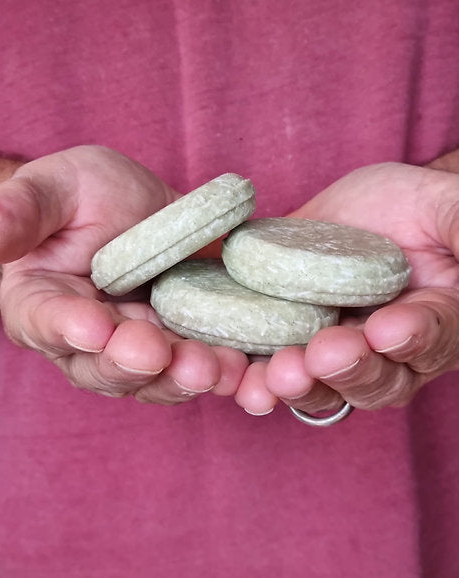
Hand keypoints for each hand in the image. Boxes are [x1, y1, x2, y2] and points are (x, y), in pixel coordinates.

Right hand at [0, 145, 248, 403]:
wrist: (127, 213)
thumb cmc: (79, 197)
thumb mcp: (51, 187)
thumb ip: (15, 211)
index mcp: (41, 304)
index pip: (44, 321)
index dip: (67, 327)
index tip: (92, 324)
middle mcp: (84, 342)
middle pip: (101, 367)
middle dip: (131, 364)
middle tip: (158, 353)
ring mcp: (135, 351)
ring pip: (152, 379)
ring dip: (181, 378)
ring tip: (213, 368)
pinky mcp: (180, 347)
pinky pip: (196, 369)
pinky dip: (221, 374)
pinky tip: (244, 371)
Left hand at [248, 161, 458, 415]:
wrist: (366, 212)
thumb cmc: (419, 208)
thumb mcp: (450, 207)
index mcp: (436, 323)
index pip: (433, 340)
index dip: (414, 339)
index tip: (387, 329)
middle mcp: (383, 351)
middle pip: (373, 380)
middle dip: (347, 370)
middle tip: (322, 356)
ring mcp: (330, 346)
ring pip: (320, 384)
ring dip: (297, 386)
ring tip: (273, 378)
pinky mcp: (284, 333)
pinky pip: (269, 364)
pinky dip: (251, 374)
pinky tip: (236, 377)